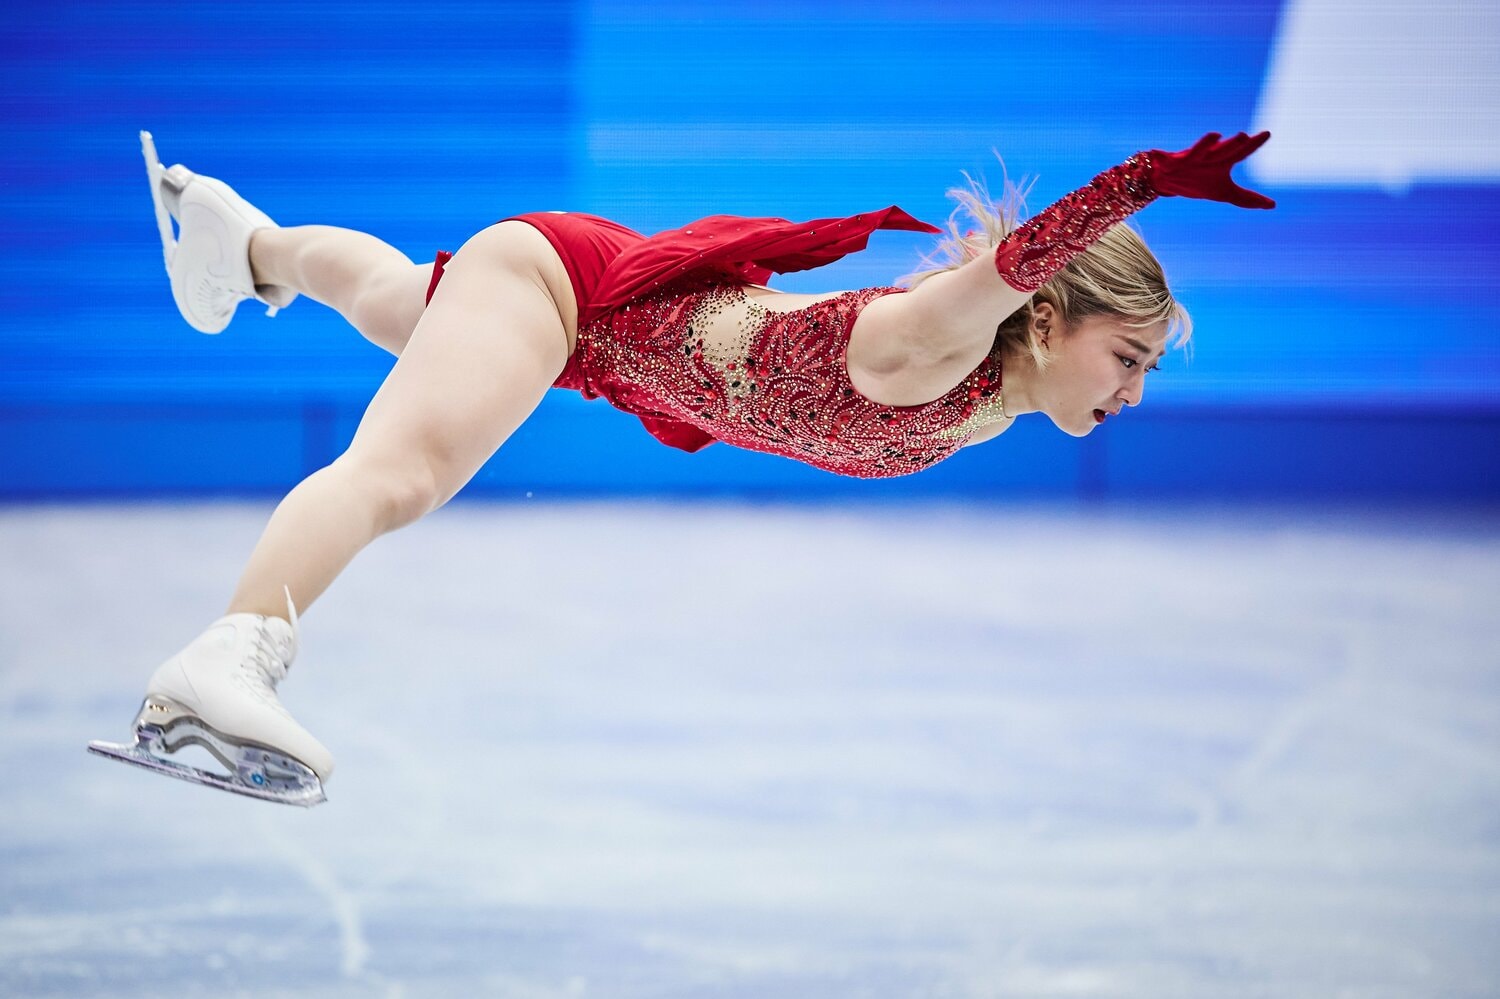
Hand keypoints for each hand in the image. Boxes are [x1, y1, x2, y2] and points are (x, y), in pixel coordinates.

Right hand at [1146, 131, 1275, 208]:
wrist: (1168, 180)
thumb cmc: (1198, 182)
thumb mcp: (1223, 193)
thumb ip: (1246, 198)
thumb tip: (1272, 205)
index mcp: (1222, 162)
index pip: (1241, 152)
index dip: (1254, 144)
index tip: (1267, 133)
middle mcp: (1207, 157)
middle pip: (1222, 151)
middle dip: (1232, 145)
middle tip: (1243, 137)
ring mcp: (1188, 159)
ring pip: (1198, 151)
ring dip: (1205, 144)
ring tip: (1214, 135)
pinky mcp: (1167, 162)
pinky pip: (1163, 159)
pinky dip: (1159, 156)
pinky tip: (1155, 153)